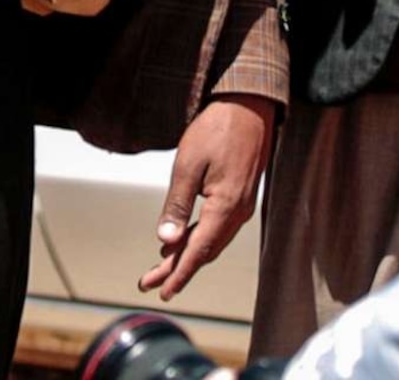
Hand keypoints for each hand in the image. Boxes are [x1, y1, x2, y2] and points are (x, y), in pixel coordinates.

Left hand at [139, 92, 273, 299]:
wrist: (249, 106)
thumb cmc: (216, 130)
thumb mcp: (188, 165)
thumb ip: (177, 204)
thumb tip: (166, 240)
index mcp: (225, 208)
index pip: (199, 251)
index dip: (179, 273)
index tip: (162, 291)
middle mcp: (237, 213)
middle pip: (205, 251)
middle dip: (177, 269)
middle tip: (149, 283)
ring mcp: (241, 206)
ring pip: (212, 241)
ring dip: (187, 255)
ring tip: (161, 268)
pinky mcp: (239, 196)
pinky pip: (218, 227)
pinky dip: (199, 238)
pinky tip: (183, 239)